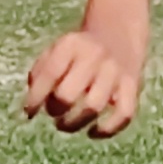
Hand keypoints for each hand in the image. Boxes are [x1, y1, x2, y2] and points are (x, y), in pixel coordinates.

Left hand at [22, 20, 144, 136]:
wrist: (118, 31)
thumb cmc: (78, 50)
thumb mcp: (56, 50)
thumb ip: (40, 74)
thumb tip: (31, 109)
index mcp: (71, 45)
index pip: (50, 74)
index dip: (35, 98)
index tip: (29, 113)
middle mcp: (94, 56)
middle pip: (68, 94)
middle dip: (55, 110)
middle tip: (54, 113)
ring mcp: (115, 72)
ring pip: (93, 107)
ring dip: (75, 123)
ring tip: (66, 124)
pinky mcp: (133, 85)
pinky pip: (124, 114)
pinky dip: (107, 129)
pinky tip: (93, 132)